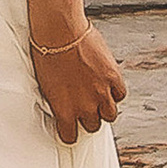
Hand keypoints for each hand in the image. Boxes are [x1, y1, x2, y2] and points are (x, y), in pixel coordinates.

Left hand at [29, 22, 126, 143]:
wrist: (59, 30)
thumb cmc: (46, 52)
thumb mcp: (45, 84)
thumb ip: (59, 100)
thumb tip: (63, 105)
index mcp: (64, 110)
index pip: (70, 136)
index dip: (70, 131)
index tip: (70, 127)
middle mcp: (84, 106)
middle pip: (92, 126)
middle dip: (88, 117)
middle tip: (84, 106)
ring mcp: (101, 93)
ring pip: (110, 114)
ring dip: (104, 107)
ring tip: (97, 96)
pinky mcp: (113, 77)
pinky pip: (120, 94)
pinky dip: (115, 90)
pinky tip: (107, 83)